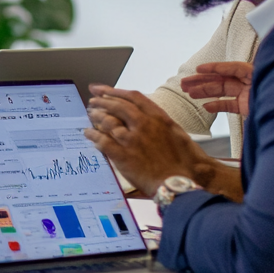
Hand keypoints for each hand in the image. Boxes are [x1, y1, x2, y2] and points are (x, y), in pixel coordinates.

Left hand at [85, 85, 219, 197]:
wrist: (180, 183)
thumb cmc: (184, 163)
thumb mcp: (178, 134)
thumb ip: (161, 123)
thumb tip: (148, 118)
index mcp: (159, 118)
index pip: (134, 97)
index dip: (116, 91)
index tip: (104, 89)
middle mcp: (144, 125)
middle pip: (118, 106)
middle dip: (102, 101)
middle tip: (92, 100)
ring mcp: (132, 139)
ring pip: (108, 121)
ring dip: (97, 117)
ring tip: (90, 115)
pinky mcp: (123, 155)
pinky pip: (103, 142)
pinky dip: (94, 136)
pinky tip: (89, 134)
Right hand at [180, 62, 253, 116]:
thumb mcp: (260, 76)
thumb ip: (243, 71)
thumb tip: (223, 69)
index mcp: (251, 71)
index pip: (229, 67)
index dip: (213, 68)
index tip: (197, 69)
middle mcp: (246, 81)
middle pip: (220, 80)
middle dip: (201, 81)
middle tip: (184, 83)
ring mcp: (245, 94)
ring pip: (221, 92)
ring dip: (204, 92)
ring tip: (190, 93)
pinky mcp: (245, 107)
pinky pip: (228, 105)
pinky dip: (216, 106)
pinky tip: (206, 106)